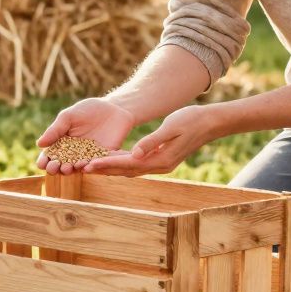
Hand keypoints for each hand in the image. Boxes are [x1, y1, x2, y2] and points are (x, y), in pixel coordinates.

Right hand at [36, 98, 136, 174]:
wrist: (114, 109)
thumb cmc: (88, 110)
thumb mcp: (69, 116)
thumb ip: (55, 130)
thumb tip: (39, 144)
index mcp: (61, 142)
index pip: (49, 155)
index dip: (44, 161)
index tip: (42, 163)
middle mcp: (72, 153)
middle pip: (60, 165)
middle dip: (55, 169)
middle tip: (54, 167)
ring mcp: (86, 157)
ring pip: (75, 168)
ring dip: (70, 170)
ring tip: (67, 167)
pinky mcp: (101, 159)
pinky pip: (93, 166)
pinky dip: (88, 167)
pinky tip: (84, 166)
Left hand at [85, 105, 226, 175]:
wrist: (210, 123)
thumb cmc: (191, 120)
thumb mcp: (171, 127)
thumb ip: (152, 141)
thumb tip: (135, 153)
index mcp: (160, 159)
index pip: (127, 164)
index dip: (107, 164)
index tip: (89, 165)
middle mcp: (159, 166)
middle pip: (125, 171)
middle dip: (103, 170)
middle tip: (81, 168)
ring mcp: (160, 164)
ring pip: (129, 169)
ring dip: (110, 168)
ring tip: (89, 166)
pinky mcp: (160, 159)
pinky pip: (136, 164)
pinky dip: (121, 163)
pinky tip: (109, 159)